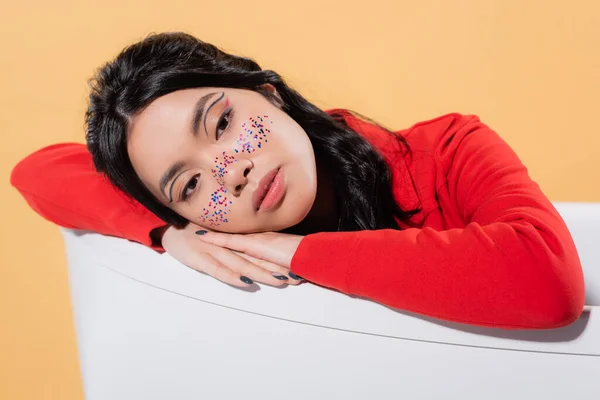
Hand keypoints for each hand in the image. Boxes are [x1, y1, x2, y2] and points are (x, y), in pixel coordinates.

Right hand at [161, 223, 300, 287]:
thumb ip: (236, 245)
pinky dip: (231, 276)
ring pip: (242, 264)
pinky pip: (217, 269)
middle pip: (256, 258)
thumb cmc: (195, 233)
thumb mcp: (219, 237)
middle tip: (296, 277)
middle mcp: (227, 244)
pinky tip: (245, 282)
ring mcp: (213, 250)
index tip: (296, 266)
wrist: (167, 225)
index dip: (277, 259)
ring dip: (261, 272)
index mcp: (234, 239)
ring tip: (280, 281)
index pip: (259, 250)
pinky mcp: (198, 258)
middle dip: (277, 268)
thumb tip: (256, 256)